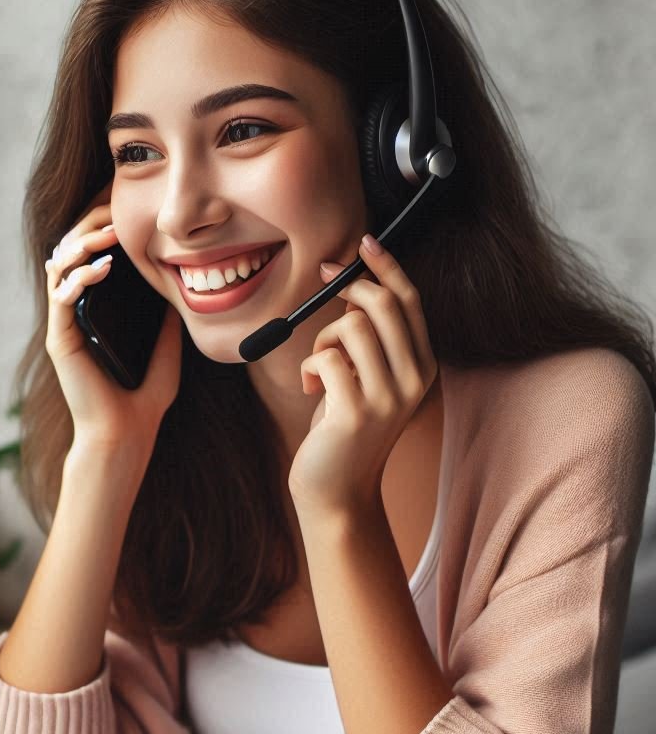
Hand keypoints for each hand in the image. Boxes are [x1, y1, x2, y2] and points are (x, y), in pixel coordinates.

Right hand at [44, 183, 181, 452]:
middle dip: (90, 225)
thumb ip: (168, 320)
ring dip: (82, 244)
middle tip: (114, 212)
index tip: (126, 212)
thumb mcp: (167, 350)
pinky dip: (80, 276)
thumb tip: (181, 286)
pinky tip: (103, 268)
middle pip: (71, 251)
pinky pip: (62, 296)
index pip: (92, 255)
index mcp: (97, 310)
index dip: (102, 228)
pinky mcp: (59, 339)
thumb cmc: (143, 399)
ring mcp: (65, 324)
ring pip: (60, 266)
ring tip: (109, 234)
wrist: (125, 434)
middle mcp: (75, 312)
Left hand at [287, 233, 437, 518]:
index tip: (362, 242)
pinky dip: (310, 367)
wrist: (338, 491)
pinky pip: (325, 357)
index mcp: (423, 366)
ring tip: (318, 370)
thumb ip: (369, 340)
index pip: (410, 300)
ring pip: (350, 326)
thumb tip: (354, 288)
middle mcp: (414, 379)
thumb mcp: (365, 379)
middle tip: (325, 302)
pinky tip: (312, 391)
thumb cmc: (343, 431)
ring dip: (322, 339)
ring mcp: (388, 397)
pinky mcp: (356, 411)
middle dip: (346, 290)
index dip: (385, 266)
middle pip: (382, 304)